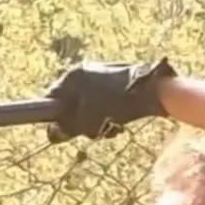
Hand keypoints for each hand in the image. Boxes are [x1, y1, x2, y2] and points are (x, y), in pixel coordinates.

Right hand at [44, 58, 178, 142]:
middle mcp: (83, 71)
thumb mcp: (85, 122)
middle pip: (70, 102)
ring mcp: (101, 72)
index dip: (54, 117)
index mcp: (71, 76)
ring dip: (95, 119)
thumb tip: (52, 133)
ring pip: (88, 102)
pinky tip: (119, 122)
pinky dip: (107, 111)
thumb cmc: (115, 106)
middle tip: (91, 132)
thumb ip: (63, 129)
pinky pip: (103, 98)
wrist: (154, 91)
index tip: (64, 129)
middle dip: (79, 120)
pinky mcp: (117, 77)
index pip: (50, 98)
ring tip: (109, 129)